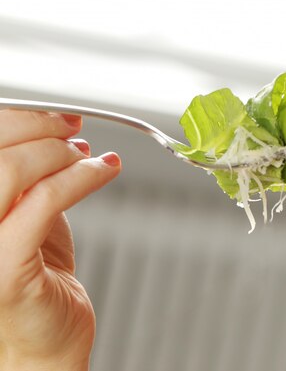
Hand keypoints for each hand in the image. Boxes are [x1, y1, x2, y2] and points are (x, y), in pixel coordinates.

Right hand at [0, 110, 120, 370]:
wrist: (43, 341)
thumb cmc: (35, 278)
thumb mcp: (26, 212)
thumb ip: (29, 176)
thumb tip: (55, 130)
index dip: (17, 117)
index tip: (57, 115)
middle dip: (39, 127)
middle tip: (74, 130)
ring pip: (10, 171)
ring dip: (59, 152)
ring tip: (87, 156)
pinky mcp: (3, 267)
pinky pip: (44, 202)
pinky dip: (82, 177)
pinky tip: (104, 170)